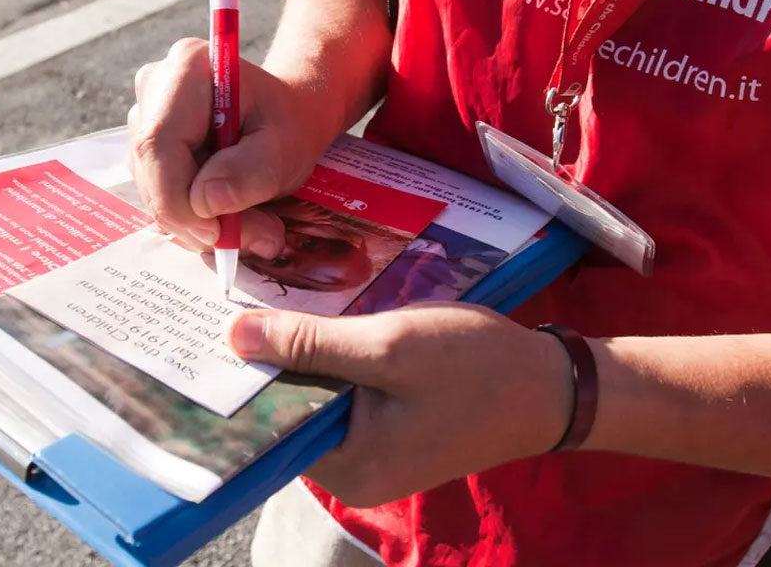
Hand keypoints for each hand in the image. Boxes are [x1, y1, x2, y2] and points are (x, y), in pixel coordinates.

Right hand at [128, 38, 340, 256]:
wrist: (286, 116)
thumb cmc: (289, 124)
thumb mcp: (285, 149)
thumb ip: (250, 173)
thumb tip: (205, 202)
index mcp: (187, 70)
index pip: (158, 144)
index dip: (177, 199)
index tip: (217, 233)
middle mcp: (155, 87)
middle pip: (151, 170)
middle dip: (196, 220)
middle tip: (257, 236)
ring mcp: (145, 116)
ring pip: (152, 189)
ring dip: (201, 223)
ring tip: (257, 224)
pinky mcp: (147, 147)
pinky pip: (158, 193)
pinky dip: (194, 217)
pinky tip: (232, 214)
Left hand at [229, 304, 573, 506]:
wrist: (554, 384)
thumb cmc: (479, 367)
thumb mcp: (389, 345)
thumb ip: (311, 344)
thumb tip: (234, 337)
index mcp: (349, 467)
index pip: (270, 423)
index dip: (243, 374)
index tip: (216, 326)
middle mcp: (354, 472)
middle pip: (290, 408)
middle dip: (274, 356)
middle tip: (245, 298)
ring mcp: (374, 452)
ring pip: (317, 395)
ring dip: (307, 351)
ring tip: (281, 300)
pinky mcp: (390, 429)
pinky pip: (345, 392)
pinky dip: (337, 357)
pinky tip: (329, 320)